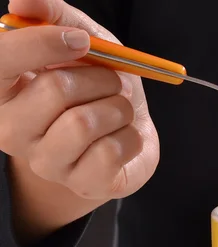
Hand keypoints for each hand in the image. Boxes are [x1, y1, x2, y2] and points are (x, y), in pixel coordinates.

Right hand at [1, 0, 158, 199]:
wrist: (128, 135)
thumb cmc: (98, 89)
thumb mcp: (82, 43)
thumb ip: (54, 17)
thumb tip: (23, 1)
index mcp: (1, 90)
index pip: (0, 61)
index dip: (43, 44)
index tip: (82, 42)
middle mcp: (12, 131)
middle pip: (54, 90)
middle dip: (100, 78)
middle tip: (111, 83)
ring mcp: (46, 163)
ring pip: (84, 123)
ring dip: (118, 108)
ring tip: (118, 111)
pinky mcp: (82, 185)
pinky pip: (111, 151)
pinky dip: (131, 137)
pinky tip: (124, 138)